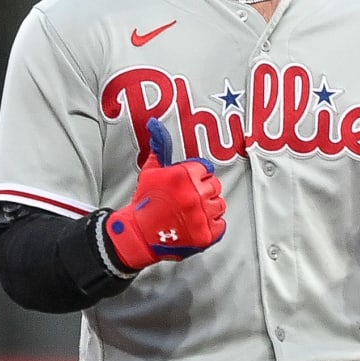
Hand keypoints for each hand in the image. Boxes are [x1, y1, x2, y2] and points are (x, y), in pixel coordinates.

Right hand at [105, 118, 225, 269]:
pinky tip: (195, 224)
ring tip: (191, 213)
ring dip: (208, 209)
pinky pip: (220, 226)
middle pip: (215, 186)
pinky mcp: (205, 234)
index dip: (195, 176)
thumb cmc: (144, 203)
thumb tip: (155, 125)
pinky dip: (210, 227)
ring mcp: (201, 215)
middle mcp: (194, 193)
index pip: (206, 168)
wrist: (138, 235)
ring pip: (220, 205)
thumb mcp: (151, 171)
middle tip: (187, 199)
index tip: (185, 185)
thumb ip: (160, 147)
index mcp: (183, 175)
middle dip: (203, 191)